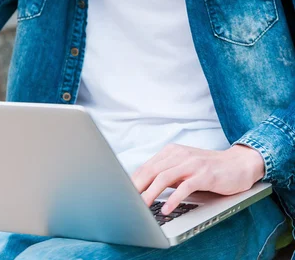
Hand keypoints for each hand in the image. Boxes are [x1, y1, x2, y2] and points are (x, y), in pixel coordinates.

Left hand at [130, 143, 264, 214]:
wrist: (238, 164)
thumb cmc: (209, 168)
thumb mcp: (184, 167)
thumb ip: (167, 173)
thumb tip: (145, 187)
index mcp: (172, 152)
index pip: (147, 167)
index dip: (133, 181)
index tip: (123, 194)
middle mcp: (179, 154)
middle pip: (152, 171)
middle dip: (137, 187)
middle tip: (126, 202)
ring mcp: (192, 163)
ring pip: (164, 177)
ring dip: (151, 193)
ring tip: (142, 207)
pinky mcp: (204, 174)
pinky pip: (185, 187)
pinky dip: (174, 199)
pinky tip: (167, 208)